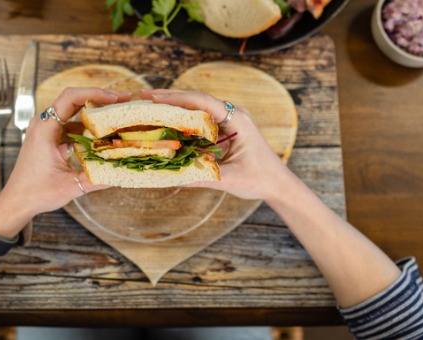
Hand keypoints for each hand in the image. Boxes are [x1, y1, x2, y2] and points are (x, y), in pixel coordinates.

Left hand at [0, 87, 131, 236]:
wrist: (17, 201)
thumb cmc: (36, 193)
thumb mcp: (70, 186)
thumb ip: (96, 179)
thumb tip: (121, 172)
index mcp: (45, 130)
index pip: (70, 98)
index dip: (95, 93)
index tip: (115, 98)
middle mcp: (43, 124)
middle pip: (74, 100)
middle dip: (100, 99)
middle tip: (123, 101)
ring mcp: (45, 129)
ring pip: (73, 112)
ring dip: (95, 113)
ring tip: (117, 116)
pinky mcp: (48, 137)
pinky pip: (70, 125)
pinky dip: (87, 126)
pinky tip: (102, 134)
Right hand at [140, 89, 287, 200]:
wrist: (278, 184)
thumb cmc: (259, 179)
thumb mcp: (228, 179)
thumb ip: (201, 175)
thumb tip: (170, 176)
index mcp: (237, 120)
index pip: (202, 102)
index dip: (176, 98)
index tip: (153, 98)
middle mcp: (233, 115)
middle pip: (197, 100)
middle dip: (170, 98)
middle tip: (143, 97)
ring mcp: (229, 121)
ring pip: (198, 109)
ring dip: (175, 107)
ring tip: (149, 107)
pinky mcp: (226, 129)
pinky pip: (201, 120)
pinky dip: (183, 120)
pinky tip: (166, 123)